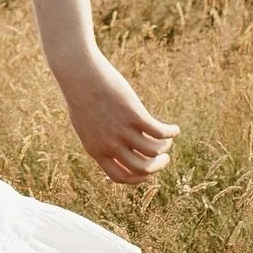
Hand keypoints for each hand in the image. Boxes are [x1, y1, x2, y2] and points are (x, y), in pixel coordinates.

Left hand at [55, 51, 178, 182]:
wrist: (78, 74)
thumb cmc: (81, 97)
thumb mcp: (86, 124)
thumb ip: (100, 140)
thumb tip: (118, 150)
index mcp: (95, 150)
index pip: (120, 177)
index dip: (138, 178)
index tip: (148, 171)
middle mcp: (109, 145)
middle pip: (142, 168)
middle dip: (158, 166)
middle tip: (165, 158)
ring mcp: (122, 131)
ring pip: (154, 151)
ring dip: (165, 147)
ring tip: (168, 140)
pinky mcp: (134, 115)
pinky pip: (160, 132)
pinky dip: (171, 132)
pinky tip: (175, 129)